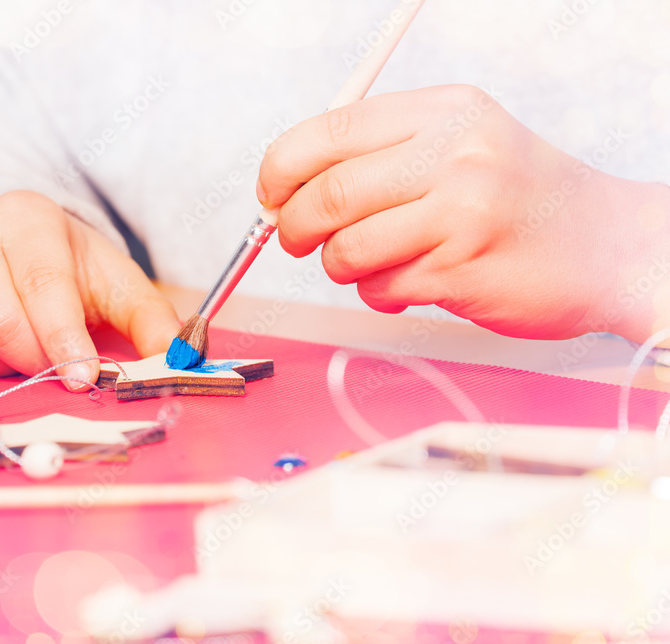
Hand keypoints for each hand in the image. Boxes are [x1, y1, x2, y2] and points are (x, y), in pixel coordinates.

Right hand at [0, 191, 180, 384]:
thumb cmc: (62, 268)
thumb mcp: (112, 283)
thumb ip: (150, 320)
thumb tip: (182, 361)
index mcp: (27, 219)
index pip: (43, 288)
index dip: (64, 342)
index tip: (85, 377)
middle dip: (35, 361)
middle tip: (54, 366)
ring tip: (18, 346)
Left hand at [257, 84, 669, 341]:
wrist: (611, 246)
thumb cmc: (523, 199)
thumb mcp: (462, 143)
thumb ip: (382, 153)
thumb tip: (288, 184)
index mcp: (445, 111)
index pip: (329, 131)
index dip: (280, 169)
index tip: (270, 195)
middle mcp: (454, 153)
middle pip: (326, 194)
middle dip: (292, 228)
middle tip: (295, 240)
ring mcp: (461, 212)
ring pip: (345, 250)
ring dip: (341, 268)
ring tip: (372, 264)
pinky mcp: (462, 270)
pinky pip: (380, 289)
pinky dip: (379, 294)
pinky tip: (412, 283)